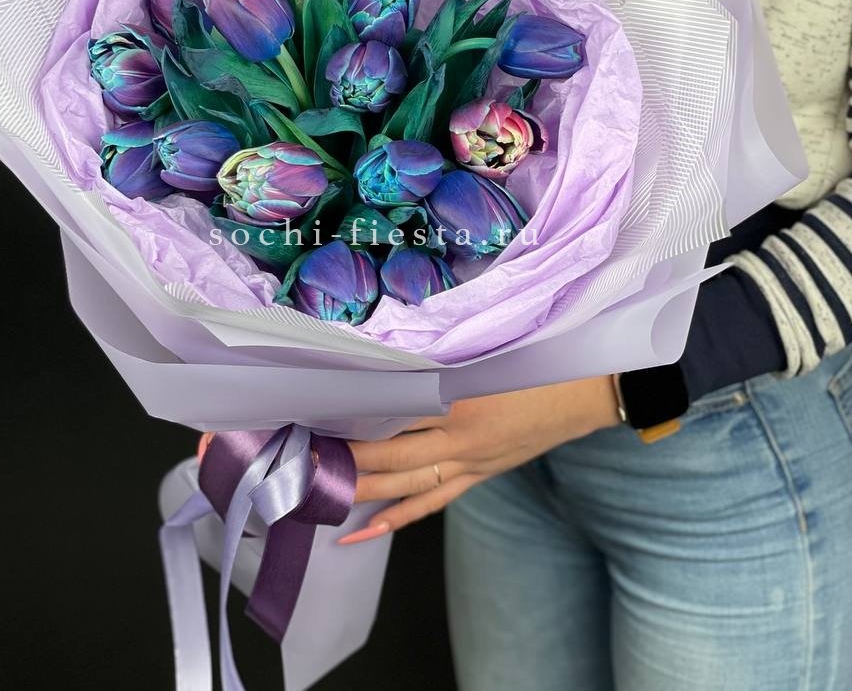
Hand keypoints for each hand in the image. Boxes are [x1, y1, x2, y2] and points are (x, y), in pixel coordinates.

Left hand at [338, 376, 619, 543]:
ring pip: (402, 483)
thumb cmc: (535, 362)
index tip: (314, 410)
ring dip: (358, 488)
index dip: (351, 412)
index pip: (391, 409)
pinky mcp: (476, 477)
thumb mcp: (486, 353)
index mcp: (459, 397)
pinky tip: (359, 531)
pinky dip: (393, 520)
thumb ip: (438, 359)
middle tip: (300, 455)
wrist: (584, 394)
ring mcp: (467, 463)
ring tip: (316, 488)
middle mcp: (458, 436)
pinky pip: (428, 503)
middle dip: (343, 456)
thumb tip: (384, 360)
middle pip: (389, 452)